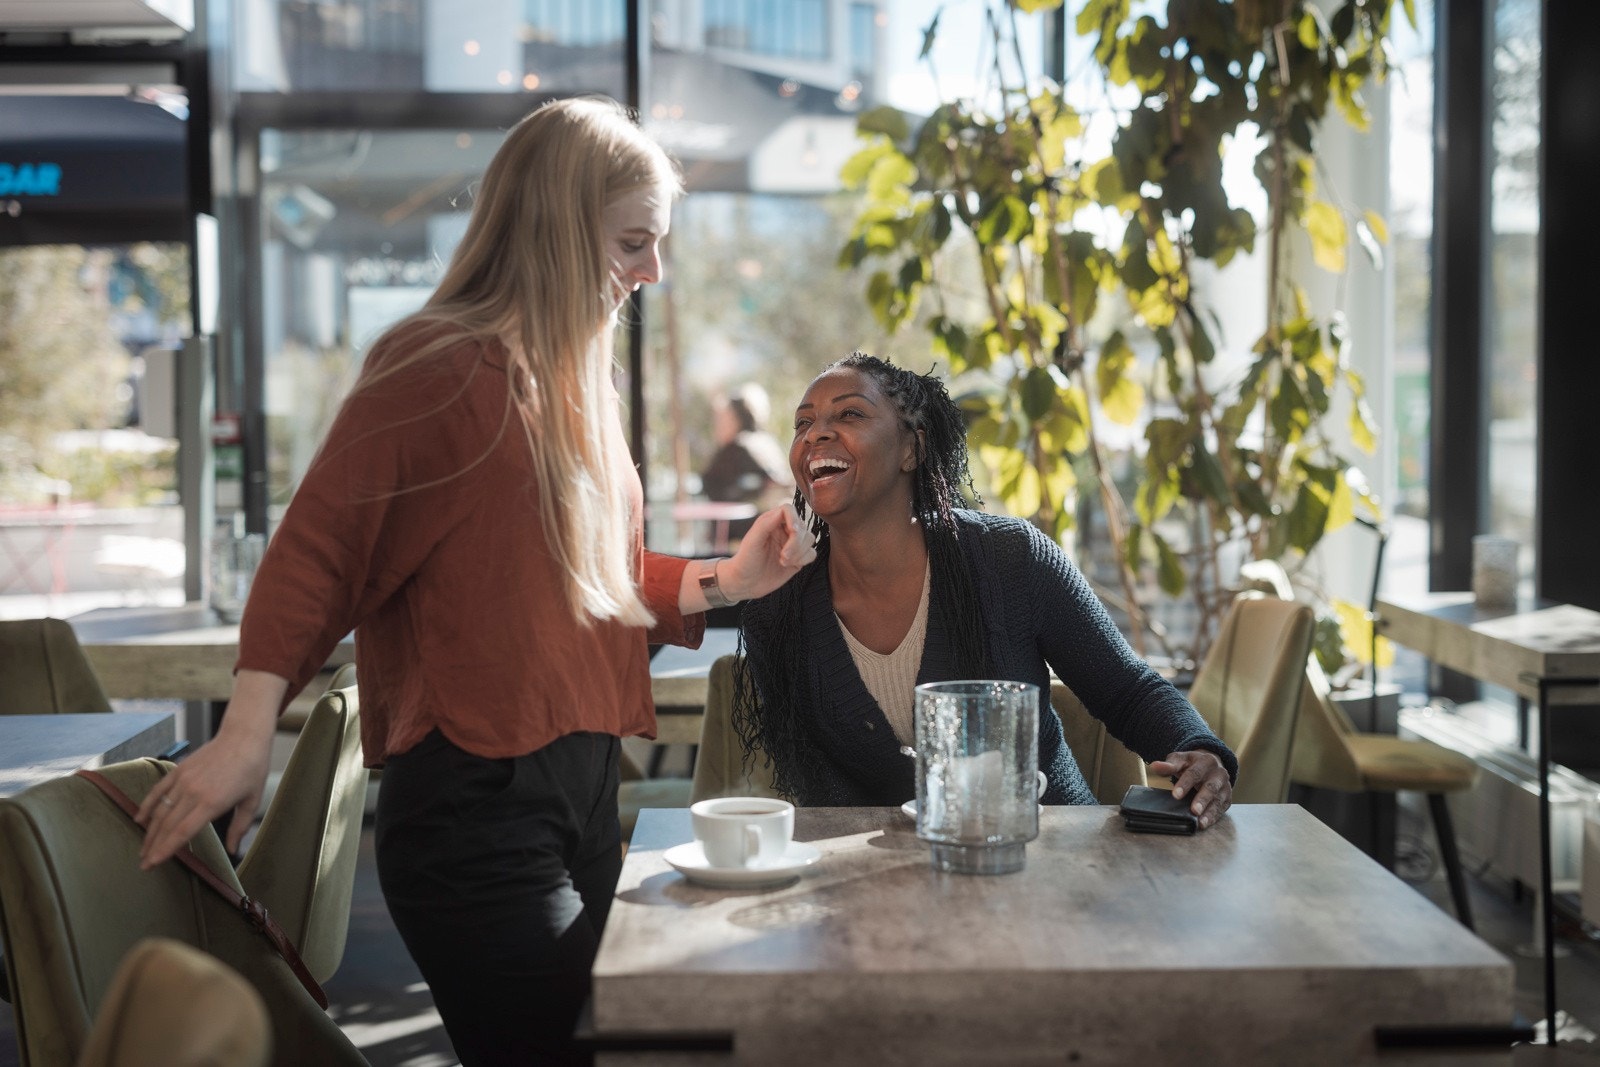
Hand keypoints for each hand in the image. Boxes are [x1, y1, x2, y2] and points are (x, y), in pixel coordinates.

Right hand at [135, 669, 285, 867]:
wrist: (243, 737)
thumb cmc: (252, 769)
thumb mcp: (252, 801)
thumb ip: (239, 828)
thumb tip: (232, 851)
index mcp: (212, 803)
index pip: (181, 832)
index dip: (165, 849)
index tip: (152, 863)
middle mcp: (193, 792)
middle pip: (166, 825)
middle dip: (153, 846)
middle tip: (144, 864)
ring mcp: (183, 780)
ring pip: (160, 811)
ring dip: (149, 831)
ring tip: (142, 848)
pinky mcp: (179, 770)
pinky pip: (158, 791)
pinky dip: (147, 805)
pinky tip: (139, 819)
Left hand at [720, 502, 815, 601]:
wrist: (746, 583)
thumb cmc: (746, 560)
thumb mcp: (752, 541)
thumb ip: (766, 524)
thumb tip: (781, 511)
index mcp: (771, 521)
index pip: (789, 509)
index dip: (794, 519)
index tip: (793, 531)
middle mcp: (784, 530)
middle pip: (802, 526)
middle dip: (796, 543)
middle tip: (783, 557)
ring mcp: (792, 544)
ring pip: (810, 539)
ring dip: (799, 552)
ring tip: (783, 562)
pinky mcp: (798, 557)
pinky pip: (812, 553)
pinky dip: (804, 559)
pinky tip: (790, 565)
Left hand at [1147, 750, 1231, 829]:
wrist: (1210, 764)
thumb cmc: (1191, 764)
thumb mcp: (1180, 760)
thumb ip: (1168, 765)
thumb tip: (1155, 766)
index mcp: (1206, 761)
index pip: (1195, 773)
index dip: (1185, 784)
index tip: (1175, 795)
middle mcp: (1219, 773)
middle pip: (1210, 787)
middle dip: (1202, 799)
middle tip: (1194, 810)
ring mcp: (1225, 787)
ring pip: (1218, 800)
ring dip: (1209, 812)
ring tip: (1200, 822)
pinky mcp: (1226, 798)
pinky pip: (1221, 809)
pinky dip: (1213, 817)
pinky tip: (1204, 824)